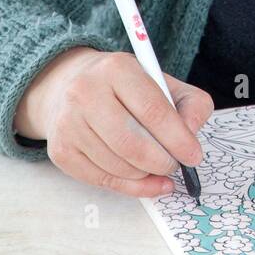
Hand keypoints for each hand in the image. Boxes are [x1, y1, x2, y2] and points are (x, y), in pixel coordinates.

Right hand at [14, 46, 213, 197]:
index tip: (194, 156)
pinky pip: (101, 180)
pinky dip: (129, 186)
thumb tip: (190, 138)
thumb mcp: (163, 82)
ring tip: (157, 165)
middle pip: (132, 144)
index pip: (153, 111)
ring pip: (118, 166)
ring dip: (146, 174)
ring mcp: (69, 123)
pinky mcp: (60, 150)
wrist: (71, 85)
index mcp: (117, 69)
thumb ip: (191, 105)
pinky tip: (143, 179)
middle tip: (176, 165)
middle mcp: (86, 93)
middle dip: (162, 162)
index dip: (178, 139)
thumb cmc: (126, 88)